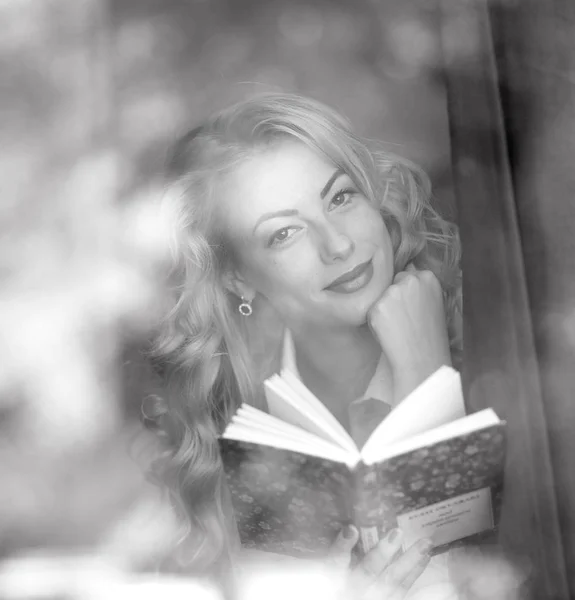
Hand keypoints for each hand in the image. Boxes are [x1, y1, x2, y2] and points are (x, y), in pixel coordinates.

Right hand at [327, 526, 431, 599]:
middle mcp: (355, 589)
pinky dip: (415, 573)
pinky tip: (425, 558)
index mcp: (336, 578)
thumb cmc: (342, 583)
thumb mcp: (332, 572)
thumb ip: (339, 555)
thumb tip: (350, 526)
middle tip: (398, 532)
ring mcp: (373, 597)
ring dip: (410, 561)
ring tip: (425, 543)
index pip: (336, 561)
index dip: (343, 546)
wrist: (354, 598)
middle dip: (383, 553)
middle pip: (368, 571)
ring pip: (392, 581)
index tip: (351, 529)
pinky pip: (402, 590)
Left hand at [367, 265, 451, 402]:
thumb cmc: (431, 336)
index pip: (407, 275)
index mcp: (428, 277)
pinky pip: (371, 311)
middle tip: (402, 319)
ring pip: (380, 297)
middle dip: (393, 297)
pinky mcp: (378, 306)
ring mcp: (393, 292)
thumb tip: (399, 281)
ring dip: (383, 309)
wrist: (423, 359)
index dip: (406, 293)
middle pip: (391, 283)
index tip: (409, 307)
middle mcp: (410, 280)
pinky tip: (389, 333)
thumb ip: (419, 290)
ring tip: (397, 328)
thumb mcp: (434, 304)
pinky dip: (376, 322)